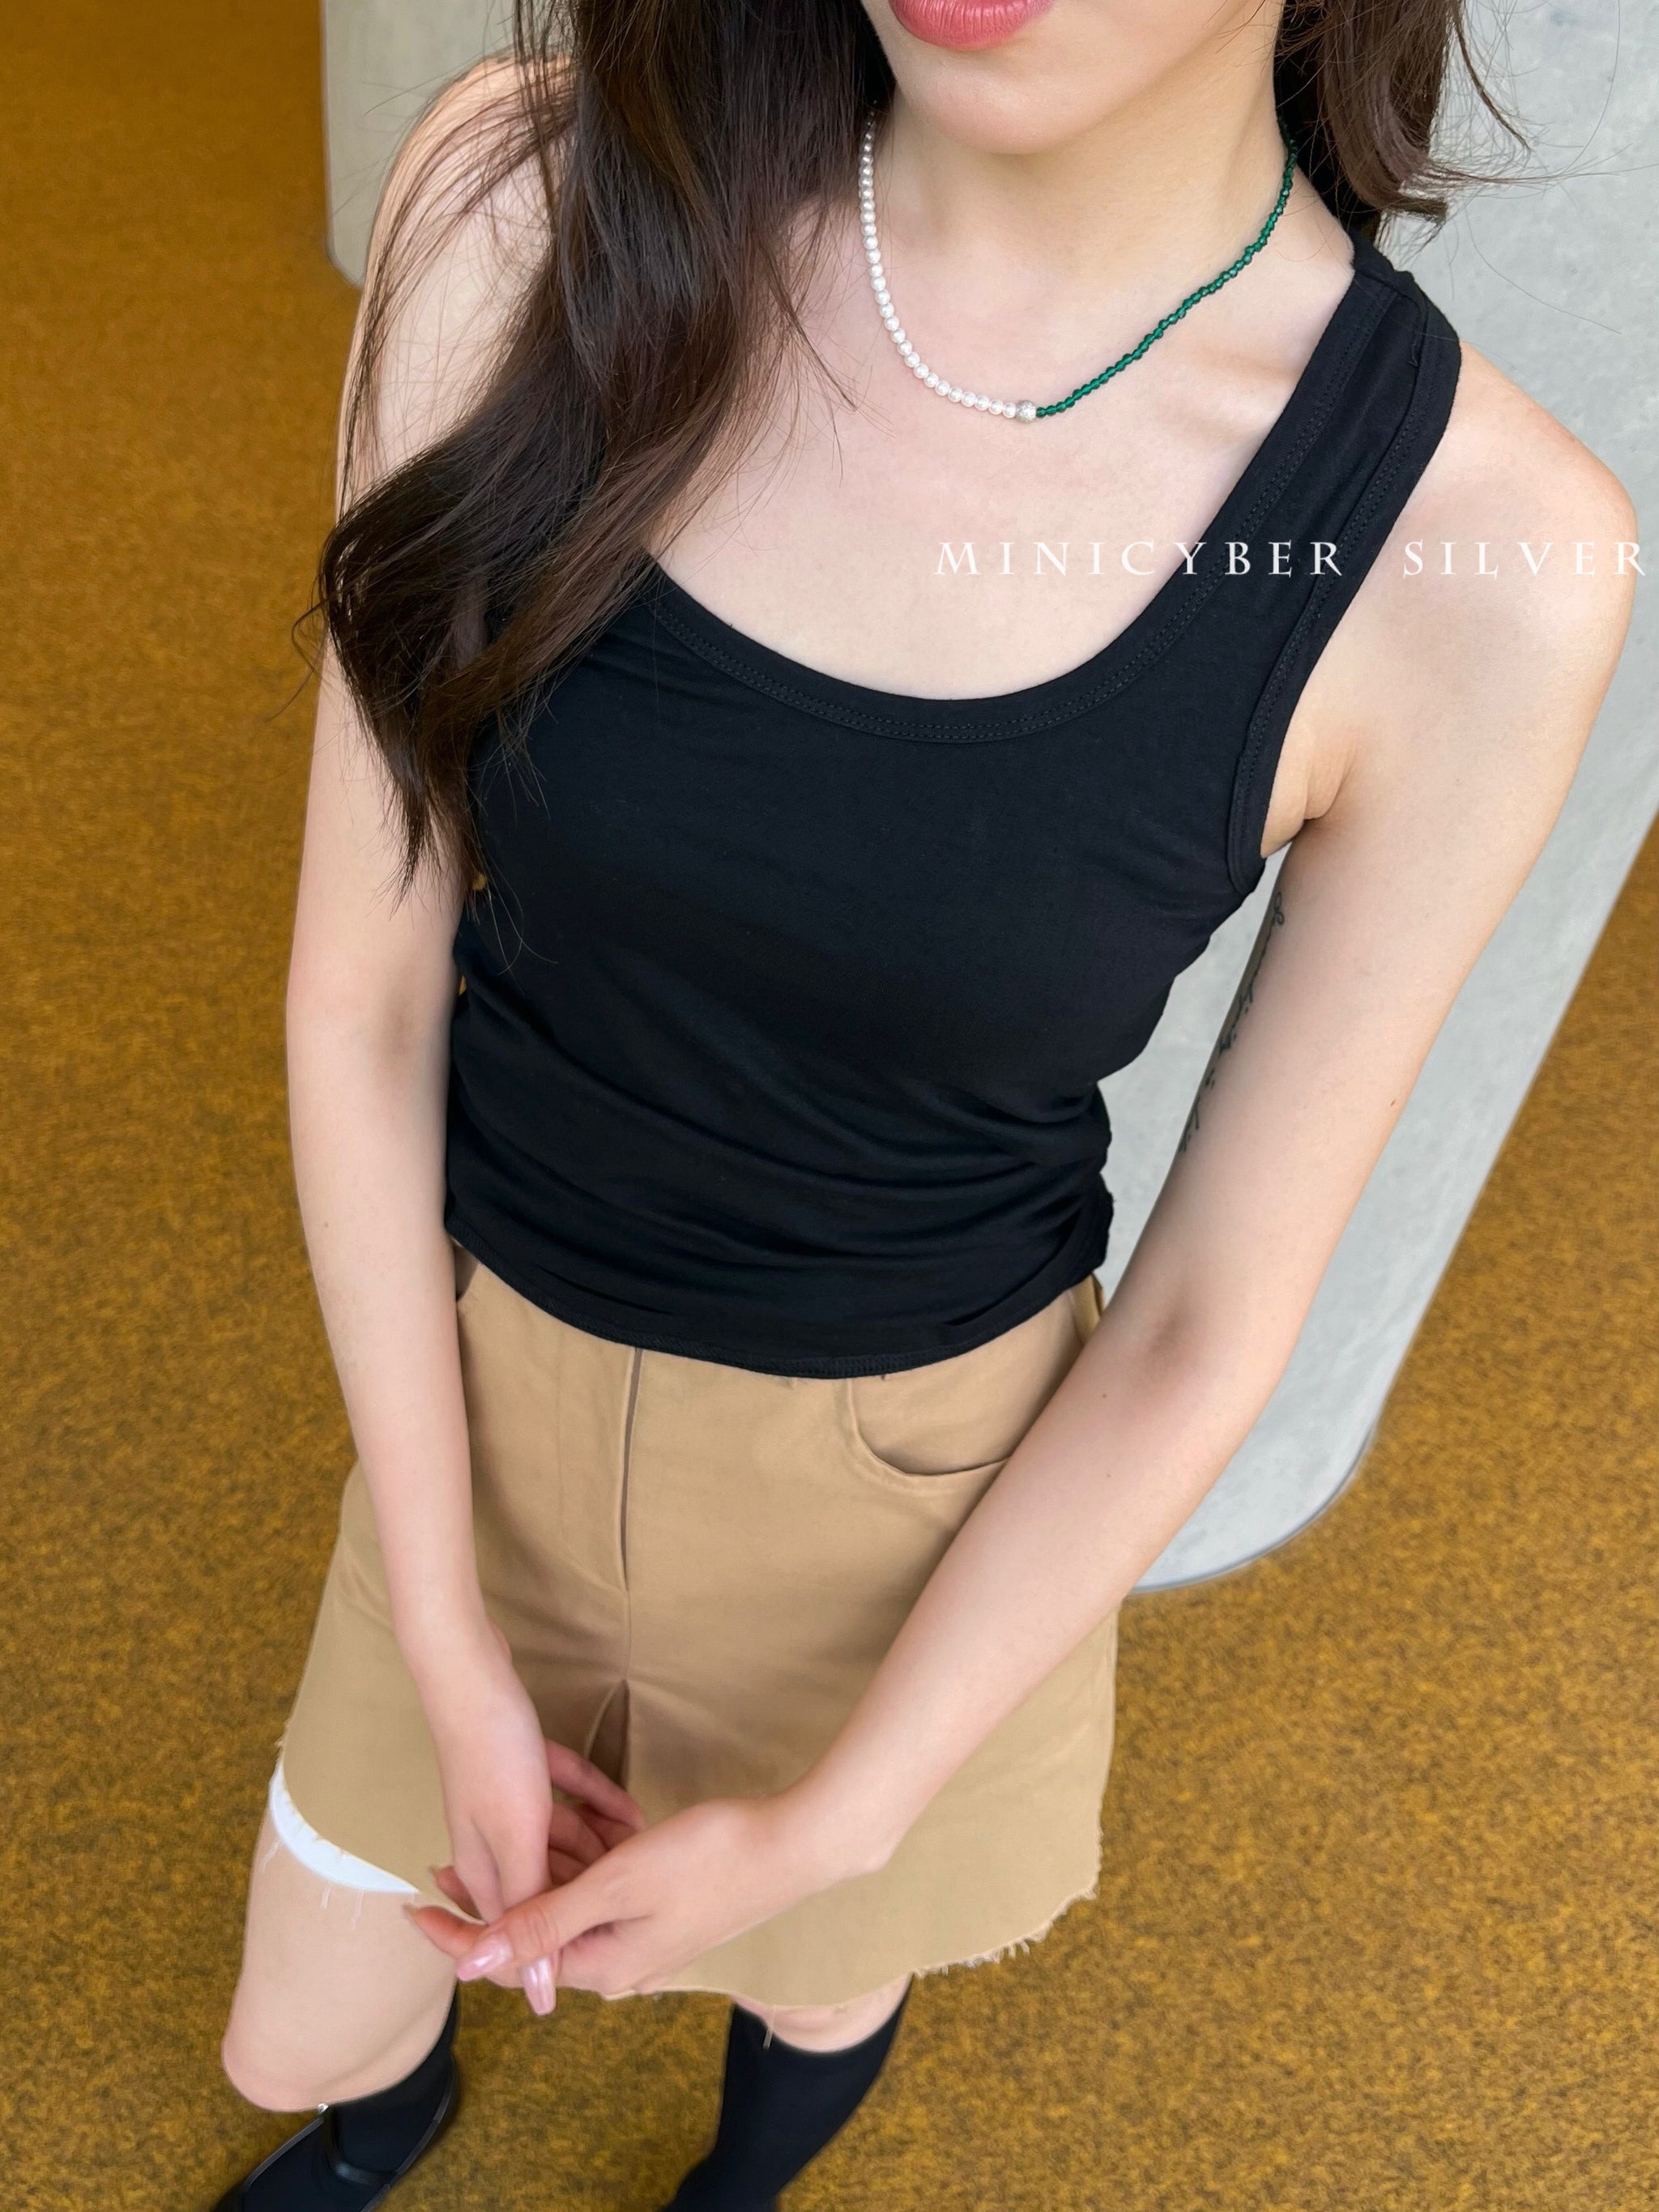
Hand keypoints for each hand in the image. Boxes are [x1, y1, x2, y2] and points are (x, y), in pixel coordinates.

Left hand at [410, 1790, 842, 2014]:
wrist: (794, 1843)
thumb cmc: (708, 1859)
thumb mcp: (615, 1883)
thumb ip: (541, 1920)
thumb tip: (468, 1960)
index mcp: (602, 1965)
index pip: (508, 1961)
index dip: (459, 1932)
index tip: (415, 1901)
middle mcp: (619, 1960)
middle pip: (536, 1932)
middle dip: (496, 1892)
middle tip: (447, 1853)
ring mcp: (644, 1934)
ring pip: (571, 1902)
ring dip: (546, 1864)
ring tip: (508, 1821)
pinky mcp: (663, 1906)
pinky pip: (604, 1887)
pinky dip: (586, 1854)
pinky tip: (577, 1815)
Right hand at [415, 1620, 644, 1996]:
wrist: (468, 1668)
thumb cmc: (491, 1753)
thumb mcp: (517, 1838)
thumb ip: (533, 1914)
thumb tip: (538, 1996)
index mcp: (486, 1869)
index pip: (517, 1933)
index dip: (553, 1953)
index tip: (603, 1953)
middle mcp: (490, 1842)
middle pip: (546, 1885)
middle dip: (590, 1890)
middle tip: (641, 1894)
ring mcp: (503, 1800)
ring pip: (561, 1840)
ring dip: (600, 1845)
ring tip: (648, 1852)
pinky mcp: (518, 1763)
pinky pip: (564, 1796)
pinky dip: (594, 1800)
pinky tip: (632, 1810)